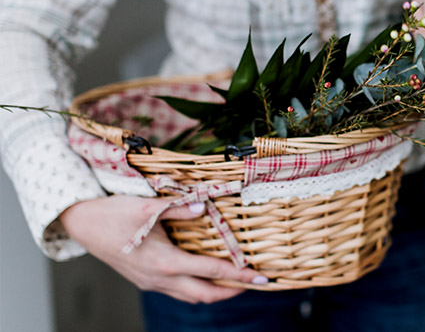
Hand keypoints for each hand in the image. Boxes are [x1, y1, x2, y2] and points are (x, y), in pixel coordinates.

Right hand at [59, 195, 266, 303]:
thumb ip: (181, 208)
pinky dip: (197, 288)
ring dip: (215, 292)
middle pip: (206, 295)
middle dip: (233, 292)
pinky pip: (178, 292)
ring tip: (235, 282)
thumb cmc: (114, 214)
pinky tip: (205, 277)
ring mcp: (151, 283)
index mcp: (166, 263)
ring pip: (191, 297)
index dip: (240, 276)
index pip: (212, 273)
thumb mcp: (150, 207)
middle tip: (255, 284)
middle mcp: (160, 279)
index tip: (261, 278)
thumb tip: (205, 206)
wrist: (82, 224)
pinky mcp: (145, 280)